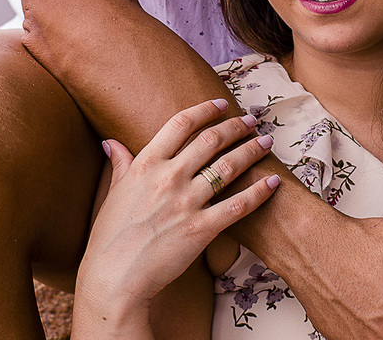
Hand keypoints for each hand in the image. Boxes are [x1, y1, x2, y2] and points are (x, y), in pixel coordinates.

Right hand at [74, 99, 279, 323]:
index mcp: (145, 164)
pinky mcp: (201, 229)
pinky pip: (238, 205)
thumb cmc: (109, 237)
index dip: (204, 110)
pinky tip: (273, 182)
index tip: (221, 105)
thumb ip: (120, 164)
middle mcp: (168, 177)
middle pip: (211, 140)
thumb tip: (112, 141)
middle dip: (235, 126)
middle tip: (251, 120)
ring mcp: (186, 203)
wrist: (114, 278)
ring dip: (252, 150)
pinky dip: (259, 192)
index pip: (180, 123)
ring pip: (228, 166)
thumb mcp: (113, 193)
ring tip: (266, 142)